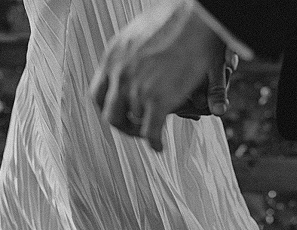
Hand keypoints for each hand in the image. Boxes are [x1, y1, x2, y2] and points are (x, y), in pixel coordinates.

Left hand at [90, 0, 241, 150]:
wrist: (198, 16)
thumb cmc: (177, 18)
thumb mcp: (139, 33)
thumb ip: (130, 55)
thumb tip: (131, 64)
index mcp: (113, 57)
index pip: (98, 94)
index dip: (108, 108)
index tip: (119, 113)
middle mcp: (120, 74)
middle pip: (111, 115)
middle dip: (122, 126)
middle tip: (134, 129)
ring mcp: (137, 89)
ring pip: (133, 123)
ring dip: (142, 132)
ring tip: (153, 131)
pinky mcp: (157, 100)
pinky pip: (150, 132)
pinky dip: (154, 143)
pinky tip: (159, 147)